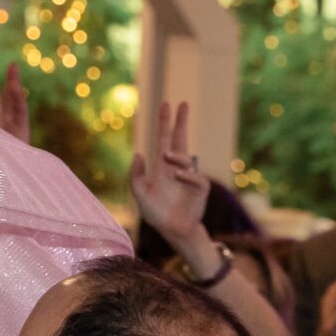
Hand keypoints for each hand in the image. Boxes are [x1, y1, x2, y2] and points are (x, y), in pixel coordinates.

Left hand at [128, 102, 212, 255]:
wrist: (171, 231)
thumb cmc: (156, 213)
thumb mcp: (139, 194)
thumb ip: (135, 176)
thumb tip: (138, 154)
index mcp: (162, 167)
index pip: (164, 139)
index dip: (165, 123)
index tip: (166, 105)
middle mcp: (177, 168)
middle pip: (180, 140)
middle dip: (180, 122)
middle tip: (182, 104)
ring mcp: (189, 178)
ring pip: (186, 158)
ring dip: (176, 155)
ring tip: (166, 155)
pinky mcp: (200, 190)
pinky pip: (196, 178)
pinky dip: (188, 175)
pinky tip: (178, 175)